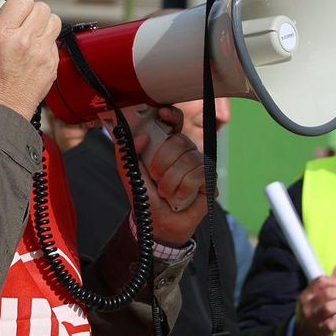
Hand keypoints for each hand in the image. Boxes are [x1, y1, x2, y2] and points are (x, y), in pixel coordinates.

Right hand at [0, 0, 60, 119]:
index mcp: (2, 33)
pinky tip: (33, 52)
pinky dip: (46, 43)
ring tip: (30, 34)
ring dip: (43, 24)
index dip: (15, 4)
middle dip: (30, 12)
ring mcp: (42, 52)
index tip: (9, 14)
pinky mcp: (52, 65)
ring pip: (53, 21)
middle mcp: (26, 39)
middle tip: (20, 23)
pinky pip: (54, 42)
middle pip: (41, 8)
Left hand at [124, 106, 207, 246]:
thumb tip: (141, 137)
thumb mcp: (129, 174)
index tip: (162, 114)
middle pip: (181, 141)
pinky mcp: (209, 179)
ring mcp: (199, 164)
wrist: (159, 222)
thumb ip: (126, 152)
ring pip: (189, 160)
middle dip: (163, 161)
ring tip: (165, 192)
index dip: (172, 115)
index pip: (175, 122)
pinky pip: (199, 175)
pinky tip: (179, 197)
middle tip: (155, 176)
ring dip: (171, 181)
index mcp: (167, 146)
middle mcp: (185, 152)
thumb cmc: (146, 196)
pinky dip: (184, 189)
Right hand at [293, 264, 335, 335]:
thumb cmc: (314, 314)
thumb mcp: (317, 298)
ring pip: (330, 307)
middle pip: (327, 293)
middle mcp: (307, 306)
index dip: (333, 282)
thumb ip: (330, 283)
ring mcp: (313, 319)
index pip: (320, 281)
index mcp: (305, 296)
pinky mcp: (322, 331)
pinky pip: (334, 323)